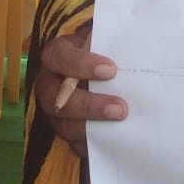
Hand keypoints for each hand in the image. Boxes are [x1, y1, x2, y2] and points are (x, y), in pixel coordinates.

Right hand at [37, 28, 125, 157]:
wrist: (105, 71)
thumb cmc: (103, 51)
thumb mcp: (104, 37)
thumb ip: (111, 37)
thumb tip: (133, 38)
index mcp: (56, 56)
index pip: (58, 57)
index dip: (81, 64)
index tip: (111, 69)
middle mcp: (49, 85)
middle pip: (57, 99)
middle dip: (89, 105)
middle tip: (120, 108)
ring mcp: (56, 112)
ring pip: (64, 125)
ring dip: (91, 128)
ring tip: (121, 126)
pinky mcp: (67, 132)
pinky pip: (75, 144)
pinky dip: (93, 146)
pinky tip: (113, 144)